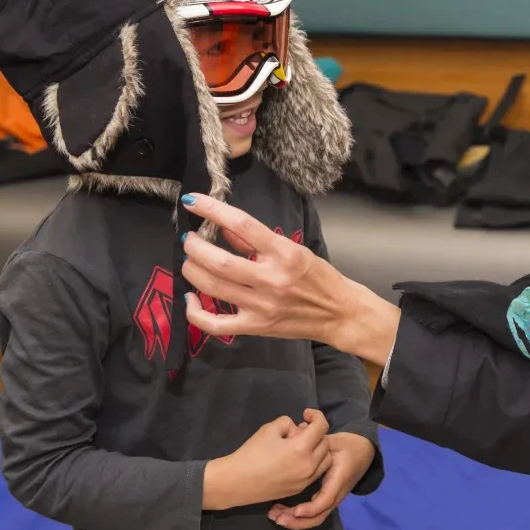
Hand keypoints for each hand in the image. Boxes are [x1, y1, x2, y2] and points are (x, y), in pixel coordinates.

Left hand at [180, 193, 399, 364]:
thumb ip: (258, 242)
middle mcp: (271, 279)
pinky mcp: (256, 327)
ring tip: (190, 260)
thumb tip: (224, 228)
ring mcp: (262, 306)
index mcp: (284, 253)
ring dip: (193, 270)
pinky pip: (216, 324)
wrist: (340, 313)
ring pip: (213, 287)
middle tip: (189, 239)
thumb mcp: (294, 250)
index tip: (193, 202)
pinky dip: (196, 312)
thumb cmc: (319, 278)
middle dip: (195, 247)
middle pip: (220, 261)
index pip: (242, 225)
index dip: (212, 210)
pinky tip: (191, 298)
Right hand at [203, 410, 332, 510]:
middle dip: (316, 433)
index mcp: (301, 449)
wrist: (236, 482)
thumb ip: (288, 423)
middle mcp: (308, 466)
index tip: (306, 413)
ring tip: (301, 446)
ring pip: (325, 460)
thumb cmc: (251, 453)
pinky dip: (313, 463)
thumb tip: (298, 430)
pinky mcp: (299, 489)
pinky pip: (316, 473)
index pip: (322, 427)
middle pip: (326, 443)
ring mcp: (305, 480)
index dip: (316, 416)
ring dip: (318, 449)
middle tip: (299, 431)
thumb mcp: (269, 429)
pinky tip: (297, 459)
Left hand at [268, 433, 376, 529]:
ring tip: (275, 516)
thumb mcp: (333, 441)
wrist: (363, 452)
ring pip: (315, 519)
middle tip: (276, 517)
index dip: (310, 508)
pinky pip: (313, 514)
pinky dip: (298, 517)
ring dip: (295, 522)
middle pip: (318, 517)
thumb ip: (316, 439)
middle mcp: (336, 494)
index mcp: (338, 479)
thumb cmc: (347, 445)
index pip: (326, 500)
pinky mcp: (327, 499)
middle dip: (297, 521)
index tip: (295, 510)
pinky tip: (282, 512)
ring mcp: (332, 499)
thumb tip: (301, 425)